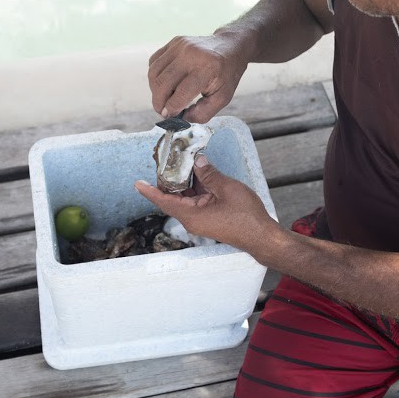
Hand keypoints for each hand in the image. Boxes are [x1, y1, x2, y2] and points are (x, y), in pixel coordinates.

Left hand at [135, 155, 276, 260]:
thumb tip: (197, 162)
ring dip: (183, 182)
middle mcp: (192, 219)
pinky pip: (195, 201)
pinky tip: (198, 172)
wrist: (261, 236)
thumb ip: (209, 174)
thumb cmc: (246, 217)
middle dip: (168, 179)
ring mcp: (200, 219)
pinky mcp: (208, 217)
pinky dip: (195, 187)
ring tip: (182, 162)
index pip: (164, 201)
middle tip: (166, 161)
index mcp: (192, 215)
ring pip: (185, 198)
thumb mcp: (226, 189)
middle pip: (173, 198)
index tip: (137, 183)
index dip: (150, 191)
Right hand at [148, 33, 248, 123]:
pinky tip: (164, 84)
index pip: (181, 93)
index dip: (171, 108)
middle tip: (162, 112)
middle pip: (163, 83)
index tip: (168, 116)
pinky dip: (155, 77)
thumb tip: (181, 119)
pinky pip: (154, 62)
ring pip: (154, 73)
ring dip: (154, 90)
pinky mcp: (173, 42)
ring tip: (163, 99)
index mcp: (206, 68)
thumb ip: (203, 113)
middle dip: (158, 102)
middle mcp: (191, 54)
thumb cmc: (226, 74)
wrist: (230, 47)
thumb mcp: (222, 97)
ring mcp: (180, 46)